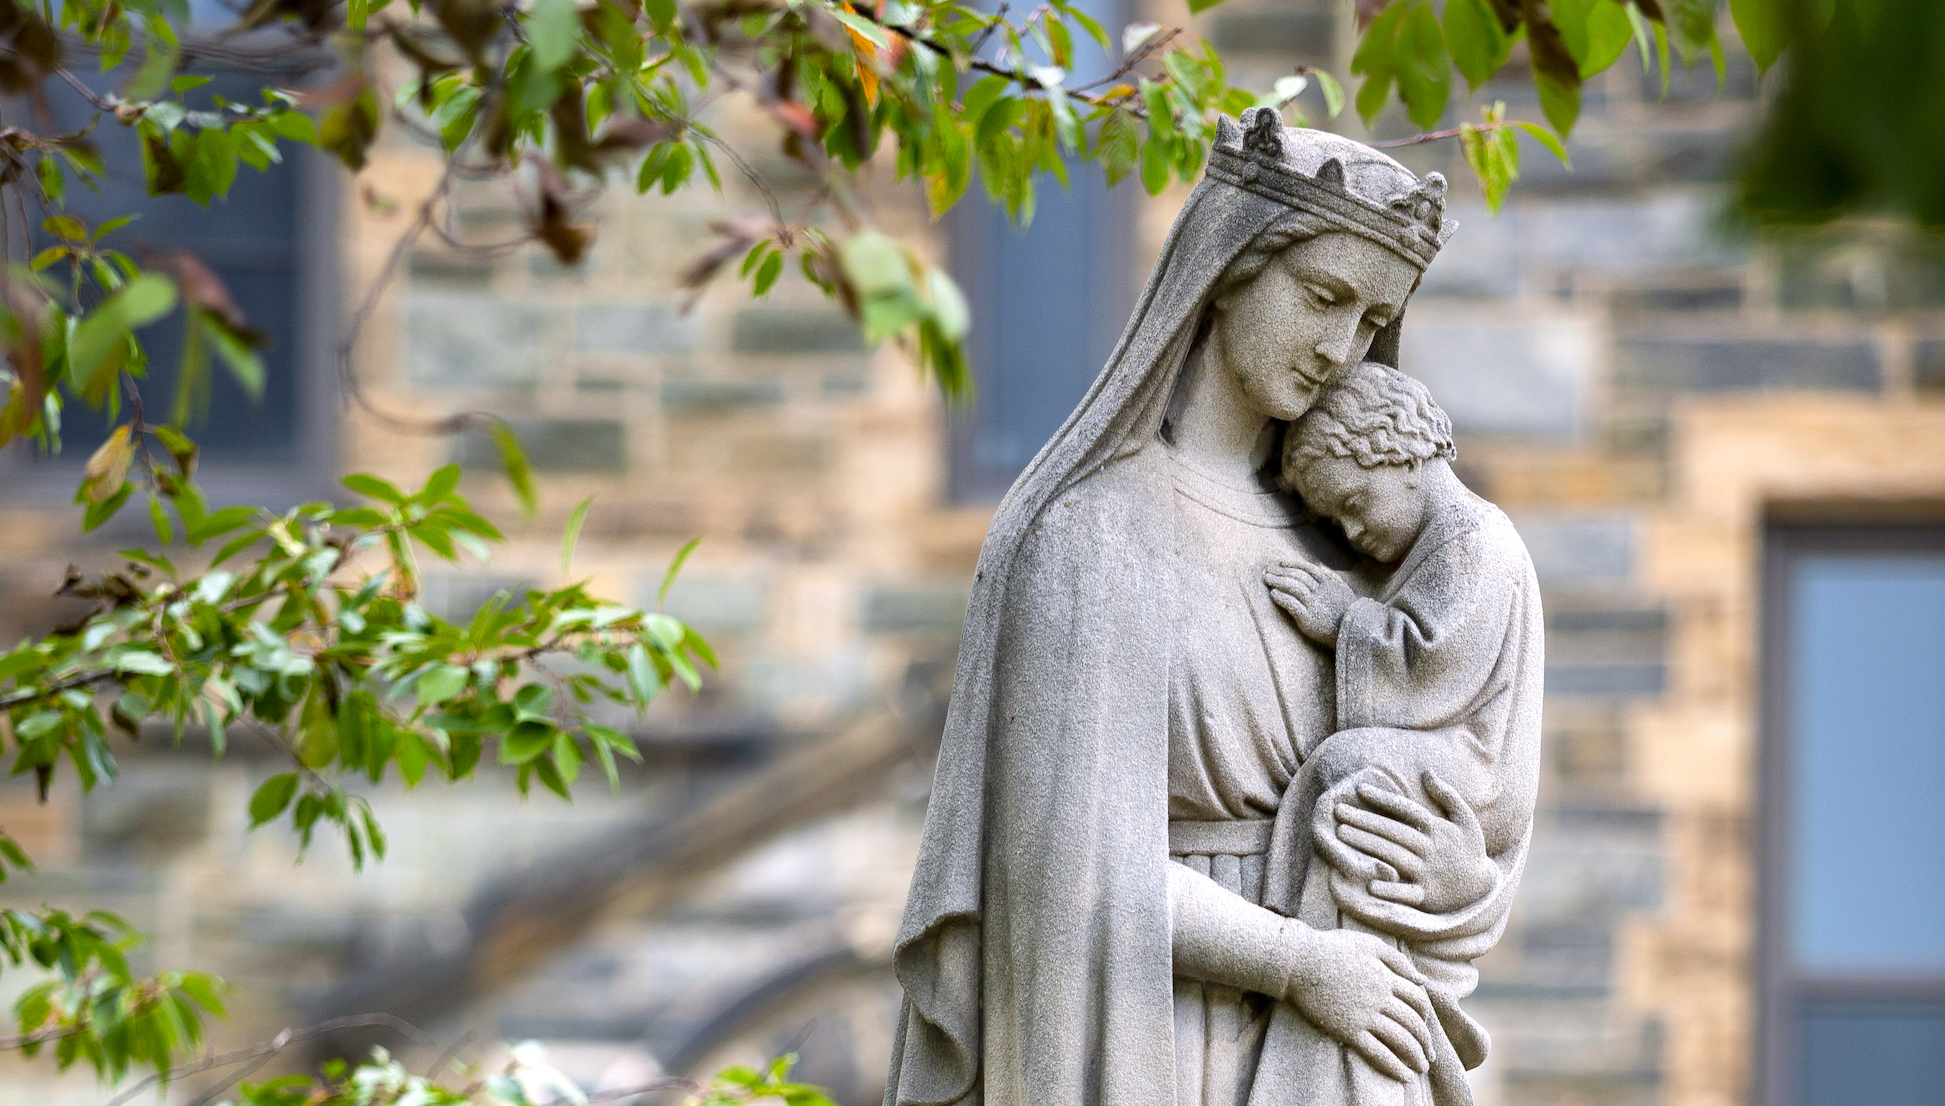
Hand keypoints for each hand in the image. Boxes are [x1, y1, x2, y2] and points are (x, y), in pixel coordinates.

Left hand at [1265, 562, 1354, 645]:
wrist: (1353, 632)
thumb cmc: (1348, 611)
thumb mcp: (1344, 590)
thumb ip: (1332, 576)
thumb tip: (1319, 565)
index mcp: (1328, 584)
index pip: (1307, 569)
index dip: (1292, 564)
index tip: (1279, 563)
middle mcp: (1320, 592)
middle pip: (1297, 576)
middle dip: (1280, 571)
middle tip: (1267, 569)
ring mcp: (1314, 605)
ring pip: (1293, 587)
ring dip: (1278, 581)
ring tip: (1266, 579)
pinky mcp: (1308, 618)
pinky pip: (1292, 604)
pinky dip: (1281, 598)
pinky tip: (1273, 594)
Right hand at [1285, 925, 1435, 1081]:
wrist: (1297, 961)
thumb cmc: (1330, 948)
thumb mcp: (1368, 943)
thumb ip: (1397, 959)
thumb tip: (1421, 980)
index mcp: (1386, 977)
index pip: (1418, 999)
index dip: (1426, 1014)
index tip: (1424, 1024)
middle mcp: (1380, 998)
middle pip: (1413, 1023)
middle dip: (1426, 1042)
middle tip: (1430, 1055)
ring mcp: (1365, 1016)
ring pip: (1401, 1040)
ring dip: (1416, 1057)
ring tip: (1421, 1068)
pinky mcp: (1348, 1030)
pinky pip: (1378, 1053)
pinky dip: (1395, 1066)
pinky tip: (1404, 1076)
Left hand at [1332, 773, 1496, 914]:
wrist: (1482, 890)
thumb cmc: (1469, 850)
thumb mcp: (1466, 820)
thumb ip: (1448, 795)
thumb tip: (1427, 773)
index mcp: (1438, 829)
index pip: (1407, 810)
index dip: (1384, 798)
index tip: (1360, 789)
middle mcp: (1431, 849)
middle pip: (1393, 832)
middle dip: (1365, 820)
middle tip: (1338, 811)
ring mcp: (1428, 873)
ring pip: (1393, 856)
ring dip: (1367, 845)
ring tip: (1341, 835)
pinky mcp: (1427, 896)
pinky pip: (1406, 893)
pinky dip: (1390, 890)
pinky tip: (1369, 884)